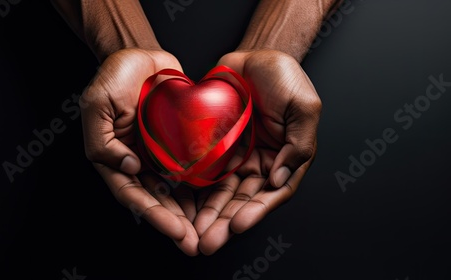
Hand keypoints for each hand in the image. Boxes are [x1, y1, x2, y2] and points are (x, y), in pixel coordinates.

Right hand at [80, 48, 199, 255]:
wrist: (142, 55)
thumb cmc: (115, 77)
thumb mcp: (97, 105)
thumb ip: (104, 141)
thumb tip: (130, 168)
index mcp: (115, 159)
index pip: (134, 195)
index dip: (154, 216)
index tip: (176, 231)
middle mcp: (140, 162)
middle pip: (158, 200)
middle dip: (176, 224)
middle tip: (195, 243)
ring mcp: (161, 154)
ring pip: (178, 190)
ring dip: (192, 213)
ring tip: (209, 232)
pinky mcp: (181, 142)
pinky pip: (193, 167)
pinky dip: (204, 185)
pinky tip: (218, 200)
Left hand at [193, 50, 321, 254]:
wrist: (252, 56)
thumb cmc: (283, 77)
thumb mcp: (303, 107)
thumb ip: (298, 145)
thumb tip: (279, 180)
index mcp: (285, 159)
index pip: (272, 193)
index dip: (256, 211)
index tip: (238, 225)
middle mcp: (260, 163)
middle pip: (243, 200)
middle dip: (226, 222)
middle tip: (209, 242)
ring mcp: (236, 156)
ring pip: (221, 192)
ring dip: (208, 215)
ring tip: (194, 232)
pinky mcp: (214, 147)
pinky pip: (203, 171)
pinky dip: (194, 190)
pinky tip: (183, 205)